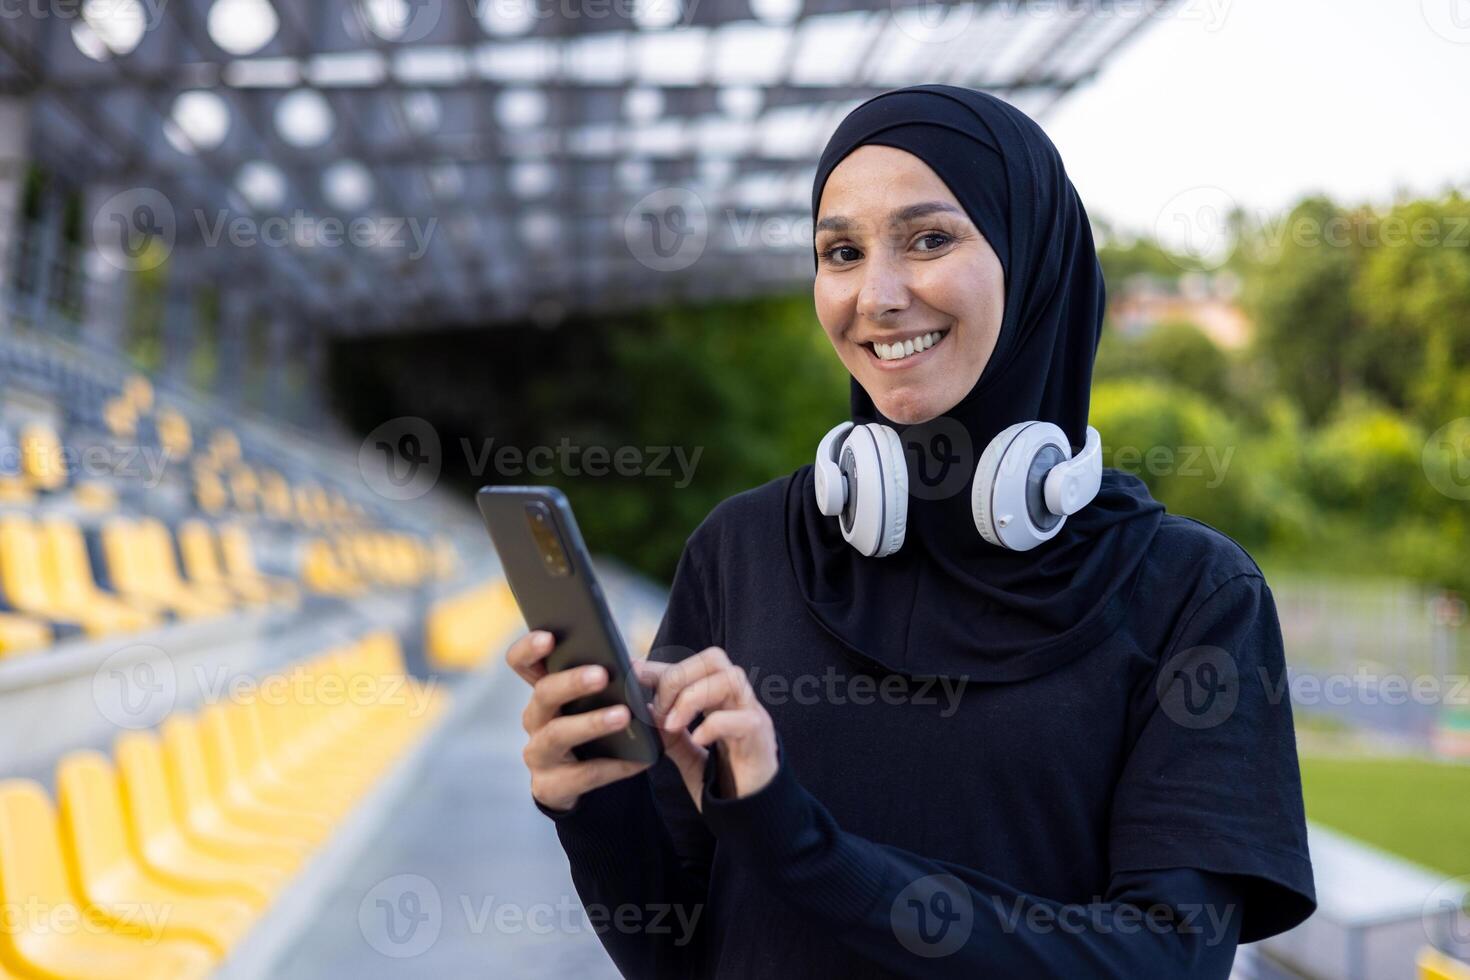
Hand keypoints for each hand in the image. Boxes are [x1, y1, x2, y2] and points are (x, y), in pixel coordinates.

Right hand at [508, 630, 652, 812]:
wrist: (581, 785)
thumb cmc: (594, 730)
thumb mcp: (598, 702)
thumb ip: (608, 681)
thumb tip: (632, 666)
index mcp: (545, 691)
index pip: (522, 663)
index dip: (529, 648)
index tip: (549, 637)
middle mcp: (535, 718)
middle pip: (544, 693)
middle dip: (571, 682)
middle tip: (601, 675)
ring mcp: (538, 753)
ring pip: (558, 734)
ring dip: (591, 723)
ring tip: (623, 715)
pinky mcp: (549, 786)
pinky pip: (583, 774)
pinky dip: (614, 766)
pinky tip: (639, 759)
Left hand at [641, 646, 777, 806]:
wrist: (753, 818)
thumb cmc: (725, 784)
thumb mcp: (689, 757)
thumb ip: (671, 735)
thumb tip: (645, 711)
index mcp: (721, 701)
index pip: (693, 666)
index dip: (662, 666)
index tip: (633, 672)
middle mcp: (739, 702)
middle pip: (714, 659)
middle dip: (678, 677)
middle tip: (659, 709)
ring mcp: (753, 716)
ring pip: (730, 678)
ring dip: (693, 696)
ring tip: (672, 724)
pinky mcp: (761, 739)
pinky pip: (742, 719)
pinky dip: (713, 725)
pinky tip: (697, 740)